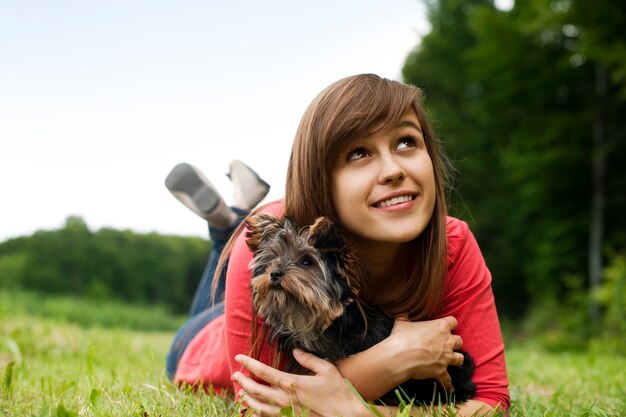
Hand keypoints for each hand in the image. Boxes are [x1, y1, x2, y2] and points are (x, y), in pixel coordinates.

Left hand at [232, 349, 369, 416]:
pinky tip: (255, 408)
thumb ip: (309, 359)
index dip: (248, 364)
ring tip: (241, 392)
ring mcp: (285, 413)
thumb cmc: (338, 392)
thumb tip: (295, 350)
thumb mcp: (327, 370)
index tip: (239, 357)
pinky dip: (257, 411)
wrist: (345, 416)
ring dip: (247, 398)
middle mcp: (284, 399)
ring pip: (258, 407)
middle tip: (235, 374)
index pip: (263, 372)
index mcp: (291, 383)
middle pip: (255, 390)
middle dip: (242, 380)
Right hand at [389, 316, 464, 389]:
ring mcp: (446, 357)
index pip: (453, 321)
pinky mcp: (441, 371)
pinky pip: (448, 379)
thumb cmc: (402, 338)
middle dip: (454, 343)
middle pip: (459, 341)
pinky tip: (447, 386)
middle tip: (446, 345)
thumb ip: (404, 317)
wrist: (400, 357)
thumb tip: (402, 313)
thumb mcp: (401, 323)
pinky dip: (447, 382)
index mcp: (440, 327)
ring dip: (456, 360)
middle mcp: (447, 341)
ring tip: (450, 361)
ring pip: (460, 358)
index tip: (445, 327)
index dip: (450, 324)